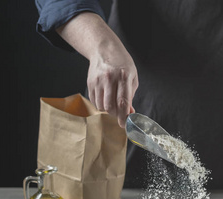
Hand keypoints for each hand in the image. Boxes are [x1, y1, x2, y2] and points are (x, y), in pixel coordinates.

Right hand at [56, 12, 137, 127]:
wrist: (104, 49)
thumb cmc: (122, 64)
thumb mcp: (132, 77)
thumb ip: (131, 96)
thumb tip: (128, 113)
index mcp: (123, 77)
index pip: (123, 102)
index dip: (124, 116)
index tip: (125, 124)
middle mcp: (109, 78)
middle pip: (110, 106)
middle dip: (116, 115)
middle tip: (120, 114)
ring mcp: (98, 81)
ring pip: (101, 106)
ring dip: (108, 110)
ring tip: (114, 104)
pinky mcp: (90, 83)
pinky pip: (94, 101)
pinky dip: (101, 105)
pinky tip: (106, 99)